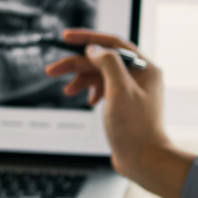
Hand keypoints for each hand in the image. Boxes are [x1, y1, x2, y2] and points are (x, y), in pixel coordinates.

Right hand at [45, 30, 196, 197]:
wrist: (144, 160)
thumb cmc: (136, 129)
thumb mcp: (119, 90)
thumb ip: (107, 64)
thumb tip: (94, 49)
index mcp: (144, 68)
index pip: (113, 44)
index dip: (88, 38)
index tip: (66, 37)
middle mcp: (140, 76)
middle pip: (103, 61)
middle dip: (77, 64)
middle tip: (53, 70)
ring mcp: (132, 91)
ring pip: (101, 76)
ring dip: (81, 80)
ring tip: (68, 91)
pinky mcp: (124, 105)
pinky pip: (103, 90)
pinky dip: (91, 92)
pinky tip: (87, 101)